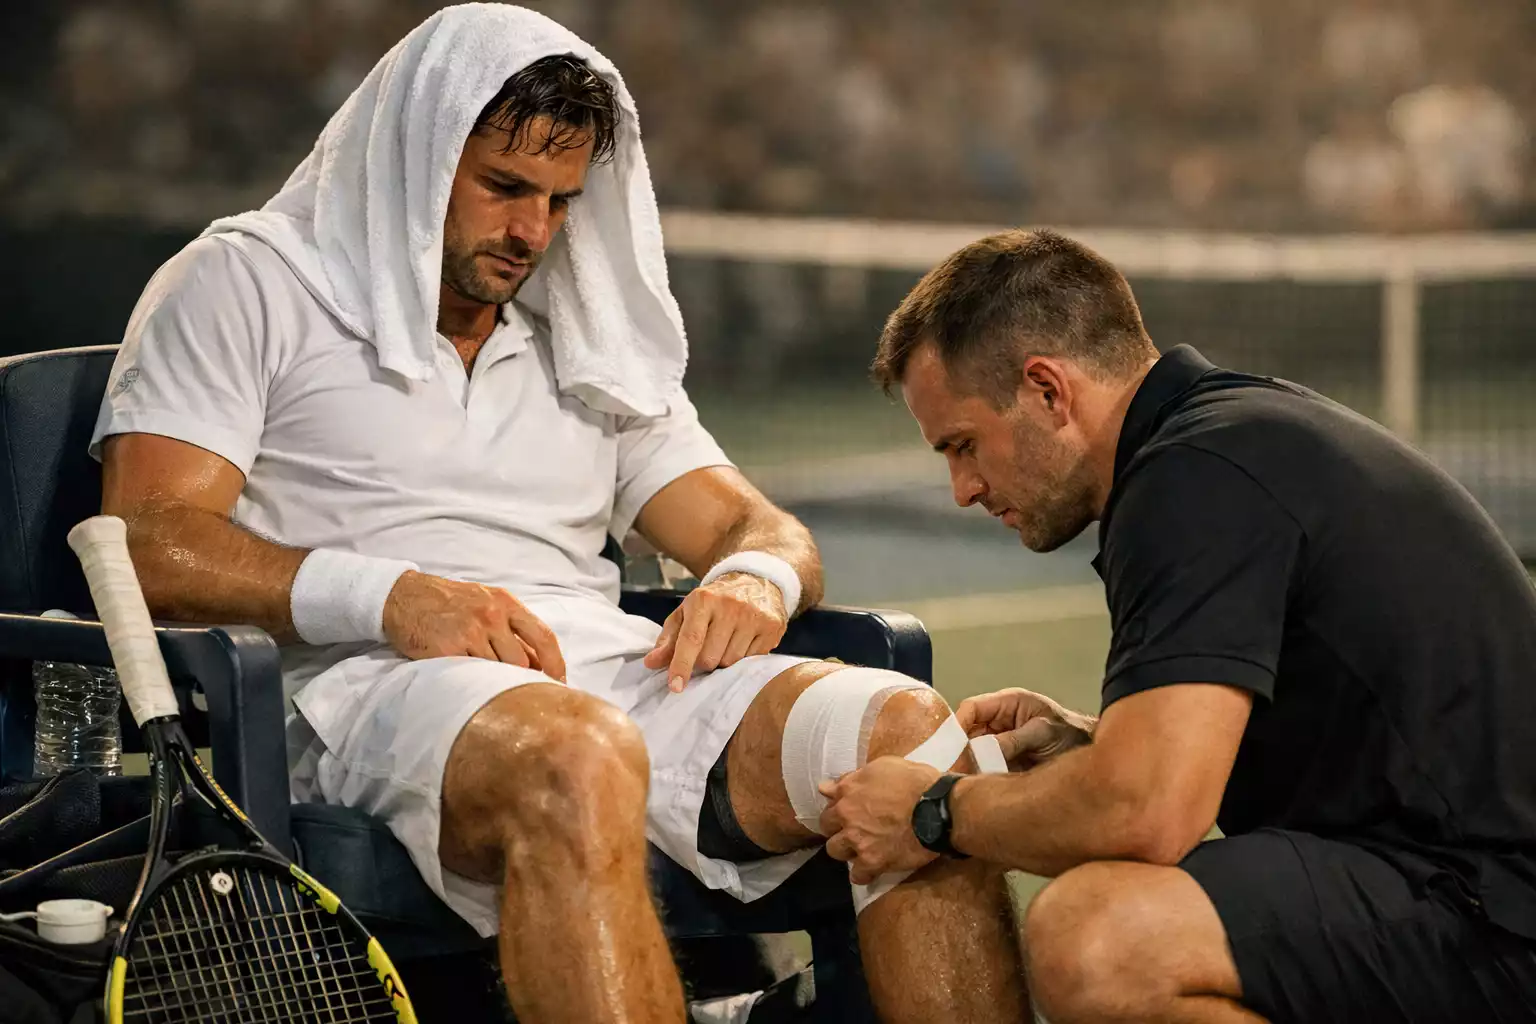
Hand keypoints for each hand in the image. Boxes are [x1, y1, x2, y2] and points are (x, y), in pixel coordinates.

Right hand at [382, 571, 566, 680]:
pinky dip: (472, 683)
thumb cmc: (449, 603)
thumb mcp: (487, 603)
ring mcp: (470, 632)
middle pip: (523, 661)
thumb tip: (540, 662)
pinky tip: (467, 683)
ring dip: (495, 684)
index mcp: (506, 603)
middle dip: (523, 680)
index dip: (556, 664)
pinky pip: (471, 676)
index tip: (558, 684)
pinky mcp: (448, 650)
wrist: (404, 597)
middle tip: (520, 693)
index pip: (544, 637)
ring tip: (489, 687)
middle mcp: (492, 615)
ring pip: (498, 671)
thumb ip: (513, 628)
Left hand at [644, 572, 787, 690]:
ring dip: (724, 662)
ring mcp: (754, 616)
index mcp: (704, 600)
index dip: (681, 665)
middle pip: (710, 658)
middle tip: (707, 649)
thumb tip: (652, 663)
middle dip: (703, 663)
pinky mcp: (772, 626)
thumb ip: (668, 639)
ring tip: (726, 643)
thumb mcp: (687, 612)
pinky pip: (752, 661)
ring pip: (731, 663)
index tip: (675, 686)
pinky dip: (743, 659)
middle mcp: (731, 606)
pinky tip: (743, 642)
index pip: (691, 639)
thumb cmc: (714, 601)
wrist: (755, 580)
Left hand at [818, 757, 941, 883]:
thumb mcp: (885, 766)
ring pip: (836, 851)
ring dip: (847, 850)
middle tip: (854, 830)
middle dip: (838, 828)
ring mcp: (858, 840)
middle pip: (826, 828)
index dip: (838, 808)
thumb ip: (854, 778)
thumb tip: (827, 787)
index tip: (848, 812)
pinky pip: (858, 875)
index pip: (828, 801)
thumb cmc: (917, 782)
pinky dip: (864, 873)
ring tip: (863, 849)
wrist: (939, 808)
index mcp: (849, 790)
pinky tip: (872, 868)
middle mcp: (847, 815)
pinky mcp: (873, 861)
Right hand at [956, 688, 1093, 769]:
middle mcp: (1000, 722)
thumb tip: (986, 751)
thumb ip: (1015, 740)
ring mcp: (1002, 743)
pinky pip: (986, 769)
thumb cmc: (1072, 733)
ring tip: (967, 780)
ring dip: (971, 766)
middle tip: (957, 769)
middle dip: (962, 750)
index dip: (959, 724)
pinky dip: (982, 778)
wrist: (1091, 753)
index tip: (953, 744)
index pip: (972, 708)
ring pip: (974, 753)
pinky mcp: (1006, 763)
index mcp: (1008, 704)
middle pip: (969, 733)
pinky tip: (980, 787)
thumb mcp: (1043, 733)